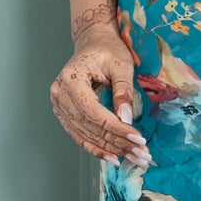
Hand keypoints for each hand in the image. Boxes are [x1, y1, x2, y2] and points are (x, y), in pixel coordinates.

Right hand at [50, 23, 149, 165]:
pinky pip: (79, 135)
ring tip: (134, 158)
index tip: (138, 139)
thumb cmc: (108, 50)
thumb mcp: (121, 66)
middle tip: (141, 154)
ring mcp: (59, 105)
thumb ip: (123, 92)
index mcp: (71, 79)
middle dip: (117, 143)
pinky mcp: (64, 113)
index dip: (116, 129)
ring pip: (84, 135)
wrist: (93, 43)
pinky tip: (114, 156)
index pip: (94, 113)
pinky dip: (96, 147)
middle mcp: (59, 94)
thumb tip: (126, 120)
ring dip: (110, 149)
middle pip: (89, 127)